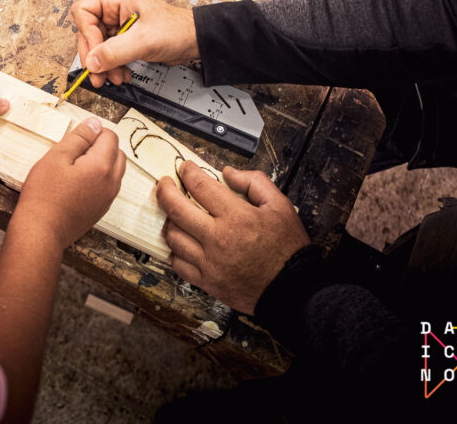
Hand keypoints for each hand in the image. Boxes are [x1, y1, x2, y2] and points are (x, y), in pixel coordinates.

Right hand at [14, 118, 126, 249]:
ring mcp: (108, 199)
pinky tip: (76, 184)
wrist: (41, 231)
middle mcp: (112, 182)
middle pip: (118, 153)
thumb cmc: (44, 193)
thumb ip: (79, 138)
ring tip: (74, 167)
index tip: (75, 139)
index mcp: (102, 166)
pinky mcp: (101, 210)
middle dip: (101, 146)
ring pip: (115, 171)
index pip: (111, 136)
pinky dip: (98, 179)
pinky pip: (108, 187)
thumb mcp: (57, 157)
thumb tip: (94, 123)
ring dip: (101, 163)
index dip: (94, 132)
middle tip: (75, 151)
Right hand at [70, 0, 198, 86]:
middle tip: (98, 74)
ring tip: (114, 77)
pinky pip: (109, 54)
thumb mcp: (143, 40)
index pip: (84, 12)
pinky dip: (112, 66)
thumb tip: (92, 61)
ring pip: (97, 47)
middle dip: (94, 56)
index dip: (86, 34)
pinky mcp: (124, 39)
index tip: (95, 53)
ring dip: (104, 65)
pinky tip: (122, 74)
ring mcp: (118, 25)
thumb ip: (115, 51)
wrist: (194, 41)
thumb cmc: (177, 29)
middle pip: (88, 33)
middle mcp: (114, 10)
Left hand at [156, 161, 310, 313]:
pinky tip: (181, 241)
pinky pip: (178, 263)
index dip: (188, 172)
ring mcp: (209, 262)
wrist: (292, 289)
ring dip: (169, 221)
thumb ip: (255, 182)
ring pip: (173, 236)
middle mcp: (218, 239)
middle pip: (176, 209)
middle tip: (164, 184)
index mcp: (237, 217)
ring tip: (173, 213)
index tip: (184, 168)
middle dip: (165, 191)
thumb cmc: (287, 248)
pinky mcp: (206, 282)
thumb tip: (228, 173)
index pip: (201, 186)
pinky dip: (175, 250)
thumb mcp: (280, 206)